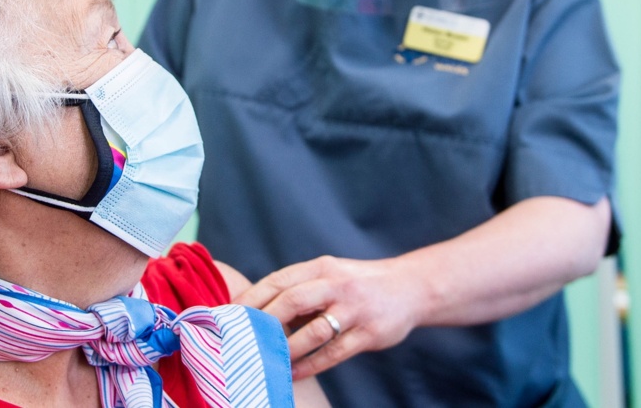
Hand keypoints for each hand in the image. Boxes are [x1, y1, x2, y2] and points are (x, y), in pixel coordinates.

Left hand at [234, 255, 429, 379]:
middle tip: (240, 339)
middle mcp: (337, 285)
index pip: (279, 280)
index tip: (229, 313)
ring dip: (286, 348)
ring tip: (265, 360)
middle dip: (263, 322)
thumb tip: (257, 310)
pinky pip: (334, 353)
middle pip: (292, 301)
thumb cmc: (360, 284)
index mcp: (322, 267)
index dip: (252, 297)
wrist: (411, 287)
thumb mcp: (331, 274)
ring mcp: (354, 309)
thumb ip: (301, 288)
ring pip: (314, 331)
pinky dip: (310, 365)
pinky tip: (293, 373)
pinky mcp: (369, 333)